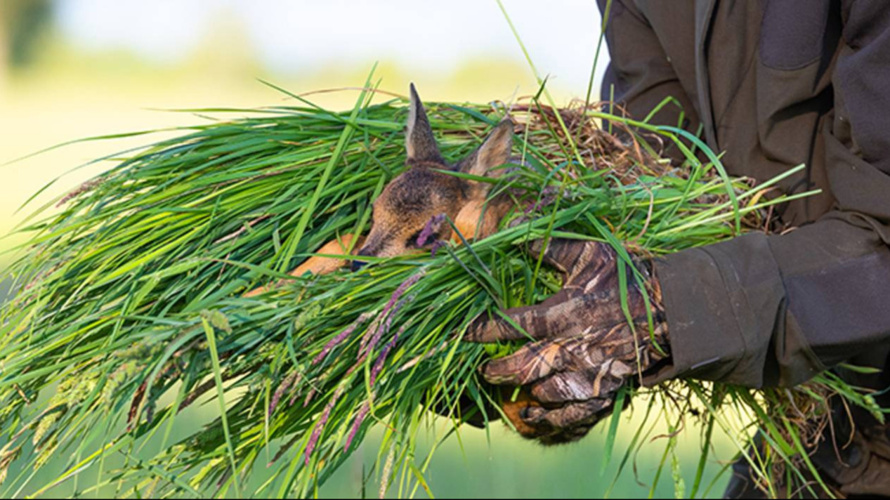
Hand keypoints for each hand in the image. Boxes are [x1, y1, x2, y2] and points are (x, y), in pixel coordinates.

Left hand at [466, 238, 668, 444]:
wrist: (674, 308)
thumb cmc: (626, 277)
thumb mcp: (588, 253)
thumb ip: (548, 246)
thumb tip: (513, 228)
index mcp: (565, 312)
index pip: (513, 325)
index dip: (485, 330)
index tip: (466, 332)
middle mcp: (574, 346)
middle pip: (524, 365)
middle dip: (497, 369)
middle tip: (482, 369)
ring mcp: (591, 372)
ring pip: (546, 391)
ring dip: (522, 390)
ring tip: (504, 386)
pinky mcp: (606, 390)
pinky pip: (574, 414)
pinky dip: (549, 418)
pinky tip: (531, 414)